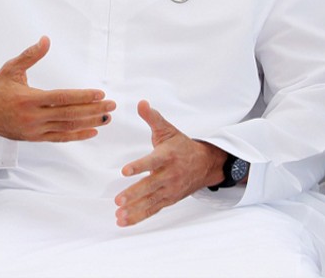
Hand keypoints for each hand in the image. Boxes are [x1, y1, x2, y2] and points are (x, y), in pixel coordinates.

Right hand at [0, 36, 114, 144]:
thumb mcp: (11, 69)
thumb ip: (30, 55)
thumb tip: (46, 40)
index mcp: (28, 99)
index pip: (61, 97)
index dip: (82, 96)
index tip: (100, 94)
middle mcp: (33, 117)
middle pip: (69, 114)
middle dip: (93, 110)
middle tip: (112, 105)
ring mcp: (35, 130)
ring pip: (67, 127)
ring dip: (89, 122)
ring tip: (107, 117)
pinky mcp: (35, 138)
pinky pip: (60, 138)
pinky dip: (78, 136)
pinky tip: (92, 131)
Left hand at [114, 100, 226, 226]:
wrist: (206, 164)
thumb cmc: (181, 145)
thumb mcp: (168, 129)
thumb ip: (153, 118)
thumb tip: (141, 102)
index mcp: (167, 156)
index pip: (152, 162)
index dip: (139, 166)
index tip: (125, 171)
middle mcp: (169, 175)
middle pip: (150, 186)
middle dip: (134, 194)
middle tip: (118, 200)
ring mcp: (169, 190)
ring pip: (151, 201)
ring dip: (134, 210)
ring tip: (118, 215)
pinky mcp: (168, 200)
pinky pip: (153, 210)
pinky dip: (139, 217)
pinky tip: (123, 221)